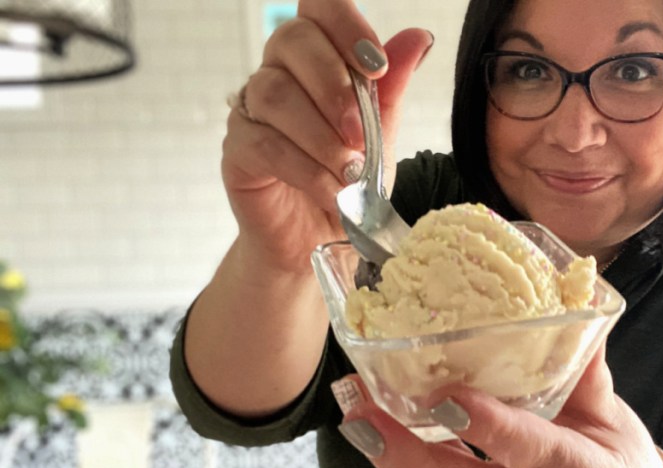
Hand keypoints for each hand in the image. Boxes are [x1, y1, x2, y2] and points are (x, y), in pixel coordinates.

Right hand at [222, 0, 432, 274]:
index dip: (345, 24)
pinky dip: (304, 169)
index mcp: (317, 58)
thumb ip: (390, 89)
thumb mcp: (381, 136)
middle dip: (335, 86)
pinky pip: (263, 144)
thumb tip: (418, 38)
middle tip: (361, 134)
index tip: (377, 66)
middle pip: (292, 41)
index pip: (318, 9)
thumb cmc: (349, 182)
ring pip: (275, 94)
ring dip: (321, 135)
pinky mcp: (237, 151)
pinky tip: (330, 191)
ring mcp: (252, 110)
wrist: (322, 242)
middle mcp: (278, 72)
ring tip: (349, 172)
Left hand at [337, 347, 662, 467]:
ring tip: (357, 417)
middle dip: (417, 460)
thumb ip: (582, 366)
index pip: (545, 461)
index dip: (497, 431)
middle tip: (366, 416)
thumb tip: (570, 301)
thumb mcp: (609, 413)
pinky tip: (375, 432)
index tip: (449, 398)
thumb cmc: (611, 456)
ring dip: (398, 464)